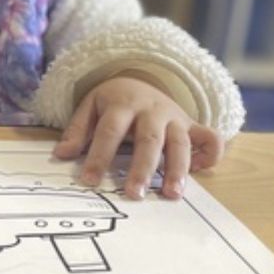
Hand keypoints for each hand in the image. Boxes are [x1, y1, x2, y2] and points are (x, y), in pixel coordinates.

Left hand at [52, 75, 223, 198]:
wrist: (141, 79)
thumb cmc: (113, 101)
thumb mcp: (90, 107)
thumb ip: (77, 130)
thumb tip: (61, 154)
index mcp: (123, 103)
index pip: (110, 131)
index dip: (99, 155)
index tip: (89, 180)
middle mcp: (152, 109)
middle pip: (149, 139)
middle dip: (142, 168)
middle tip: (134, 194)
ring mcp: (175, 117)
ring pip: (180, 142)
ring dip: (178, 169)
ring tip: (172, 195)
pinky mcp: (191, 125)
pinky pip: (210, 138)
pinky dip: (211, 154)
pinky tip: (200, 171)